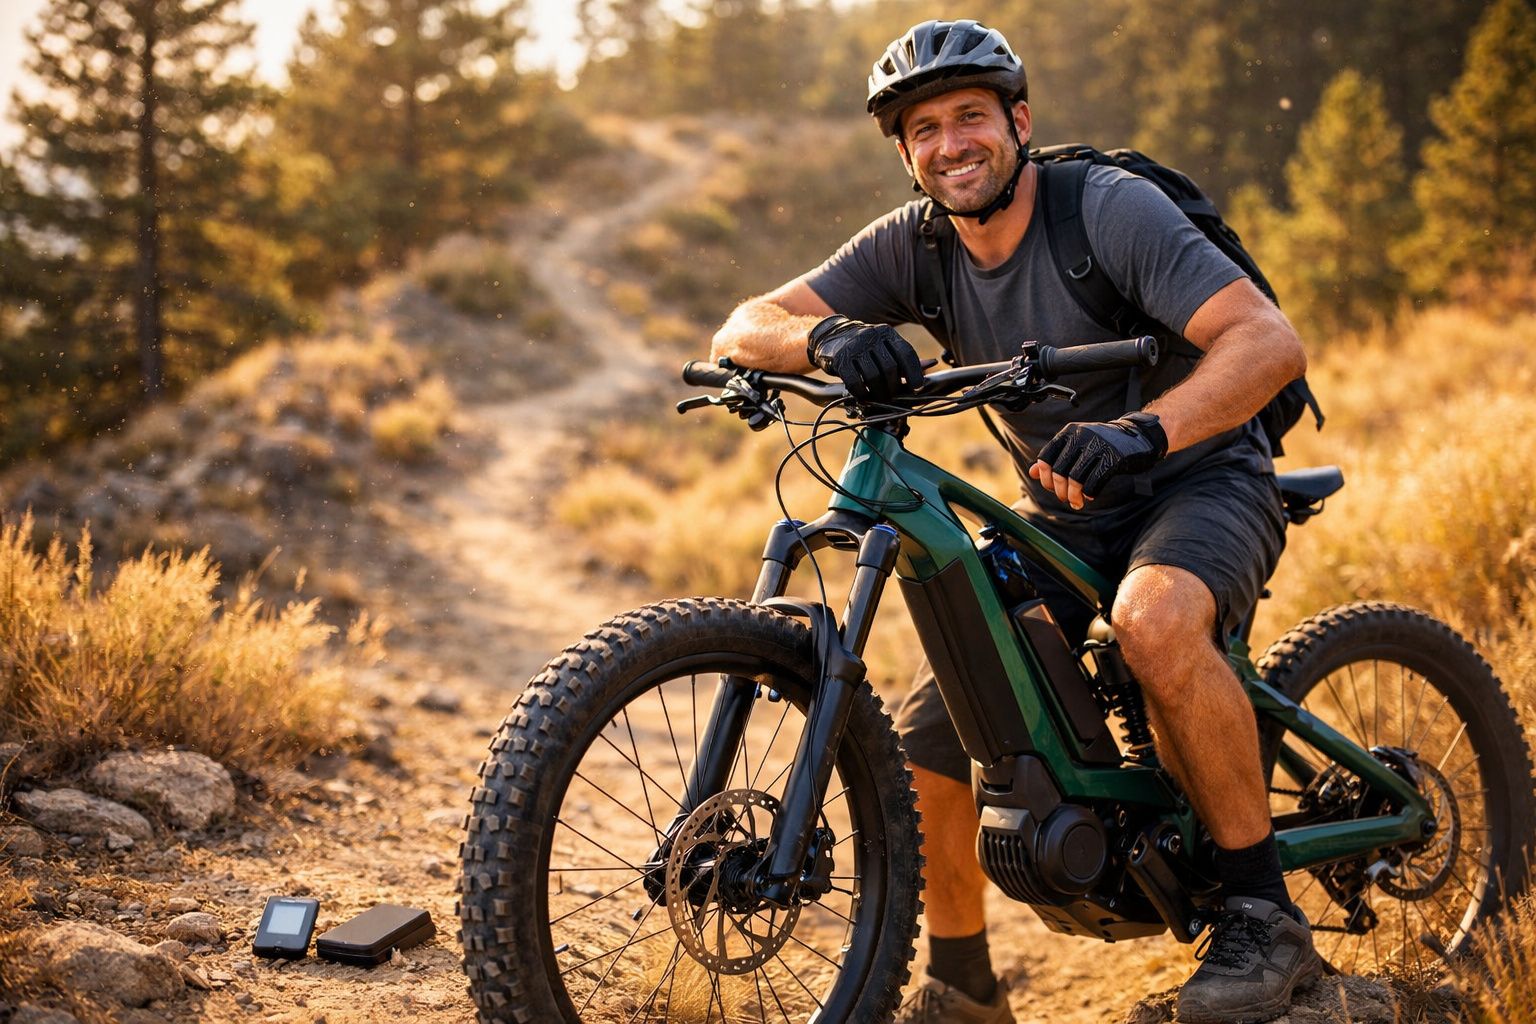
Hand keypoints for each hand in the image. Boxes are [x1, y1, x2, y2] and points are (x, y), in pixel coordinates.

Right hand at [806, 315, 923, 400]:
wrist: (831, 338)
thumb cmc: (864, 347)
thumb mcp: (884, 347)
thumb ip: (903, 358)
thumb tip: (931, 364)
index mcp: (887, 333)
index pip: (906, 354)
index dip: (914, 373)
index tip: (917, 388)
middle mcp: (871, 336)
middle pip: (890, 368)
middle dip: (893, 388)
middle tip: (892, 397)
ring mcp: (855, 346)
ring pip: (873, 377)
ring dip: (878, 393)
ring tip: (878, 398)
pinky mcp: (840, 358)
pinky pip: (855, 382)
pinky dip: (861, 393)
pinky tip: (863, 396)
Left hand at [1028, 411, 1168, 508]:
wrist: (1139, 437)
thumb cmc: (1104, 445)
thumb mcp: (1078, 446)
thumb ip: (1055, 458)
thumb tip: (1032, 473)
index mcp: (1069, 432)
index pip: (1046, 458)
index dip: (1046, 477)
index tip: (1052, 488)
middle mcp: (1081, 436)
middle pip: (1060, 471)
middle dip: (1060, 491)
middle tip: (1067, 499)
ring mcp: (1098, 445)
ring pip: (1076, 478)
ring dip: (1074, 496)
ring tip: (1077, 502)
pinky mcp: (1113, 457)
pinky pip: (1094, 481)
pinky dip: (1090, 492)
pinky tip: (1091, 495)